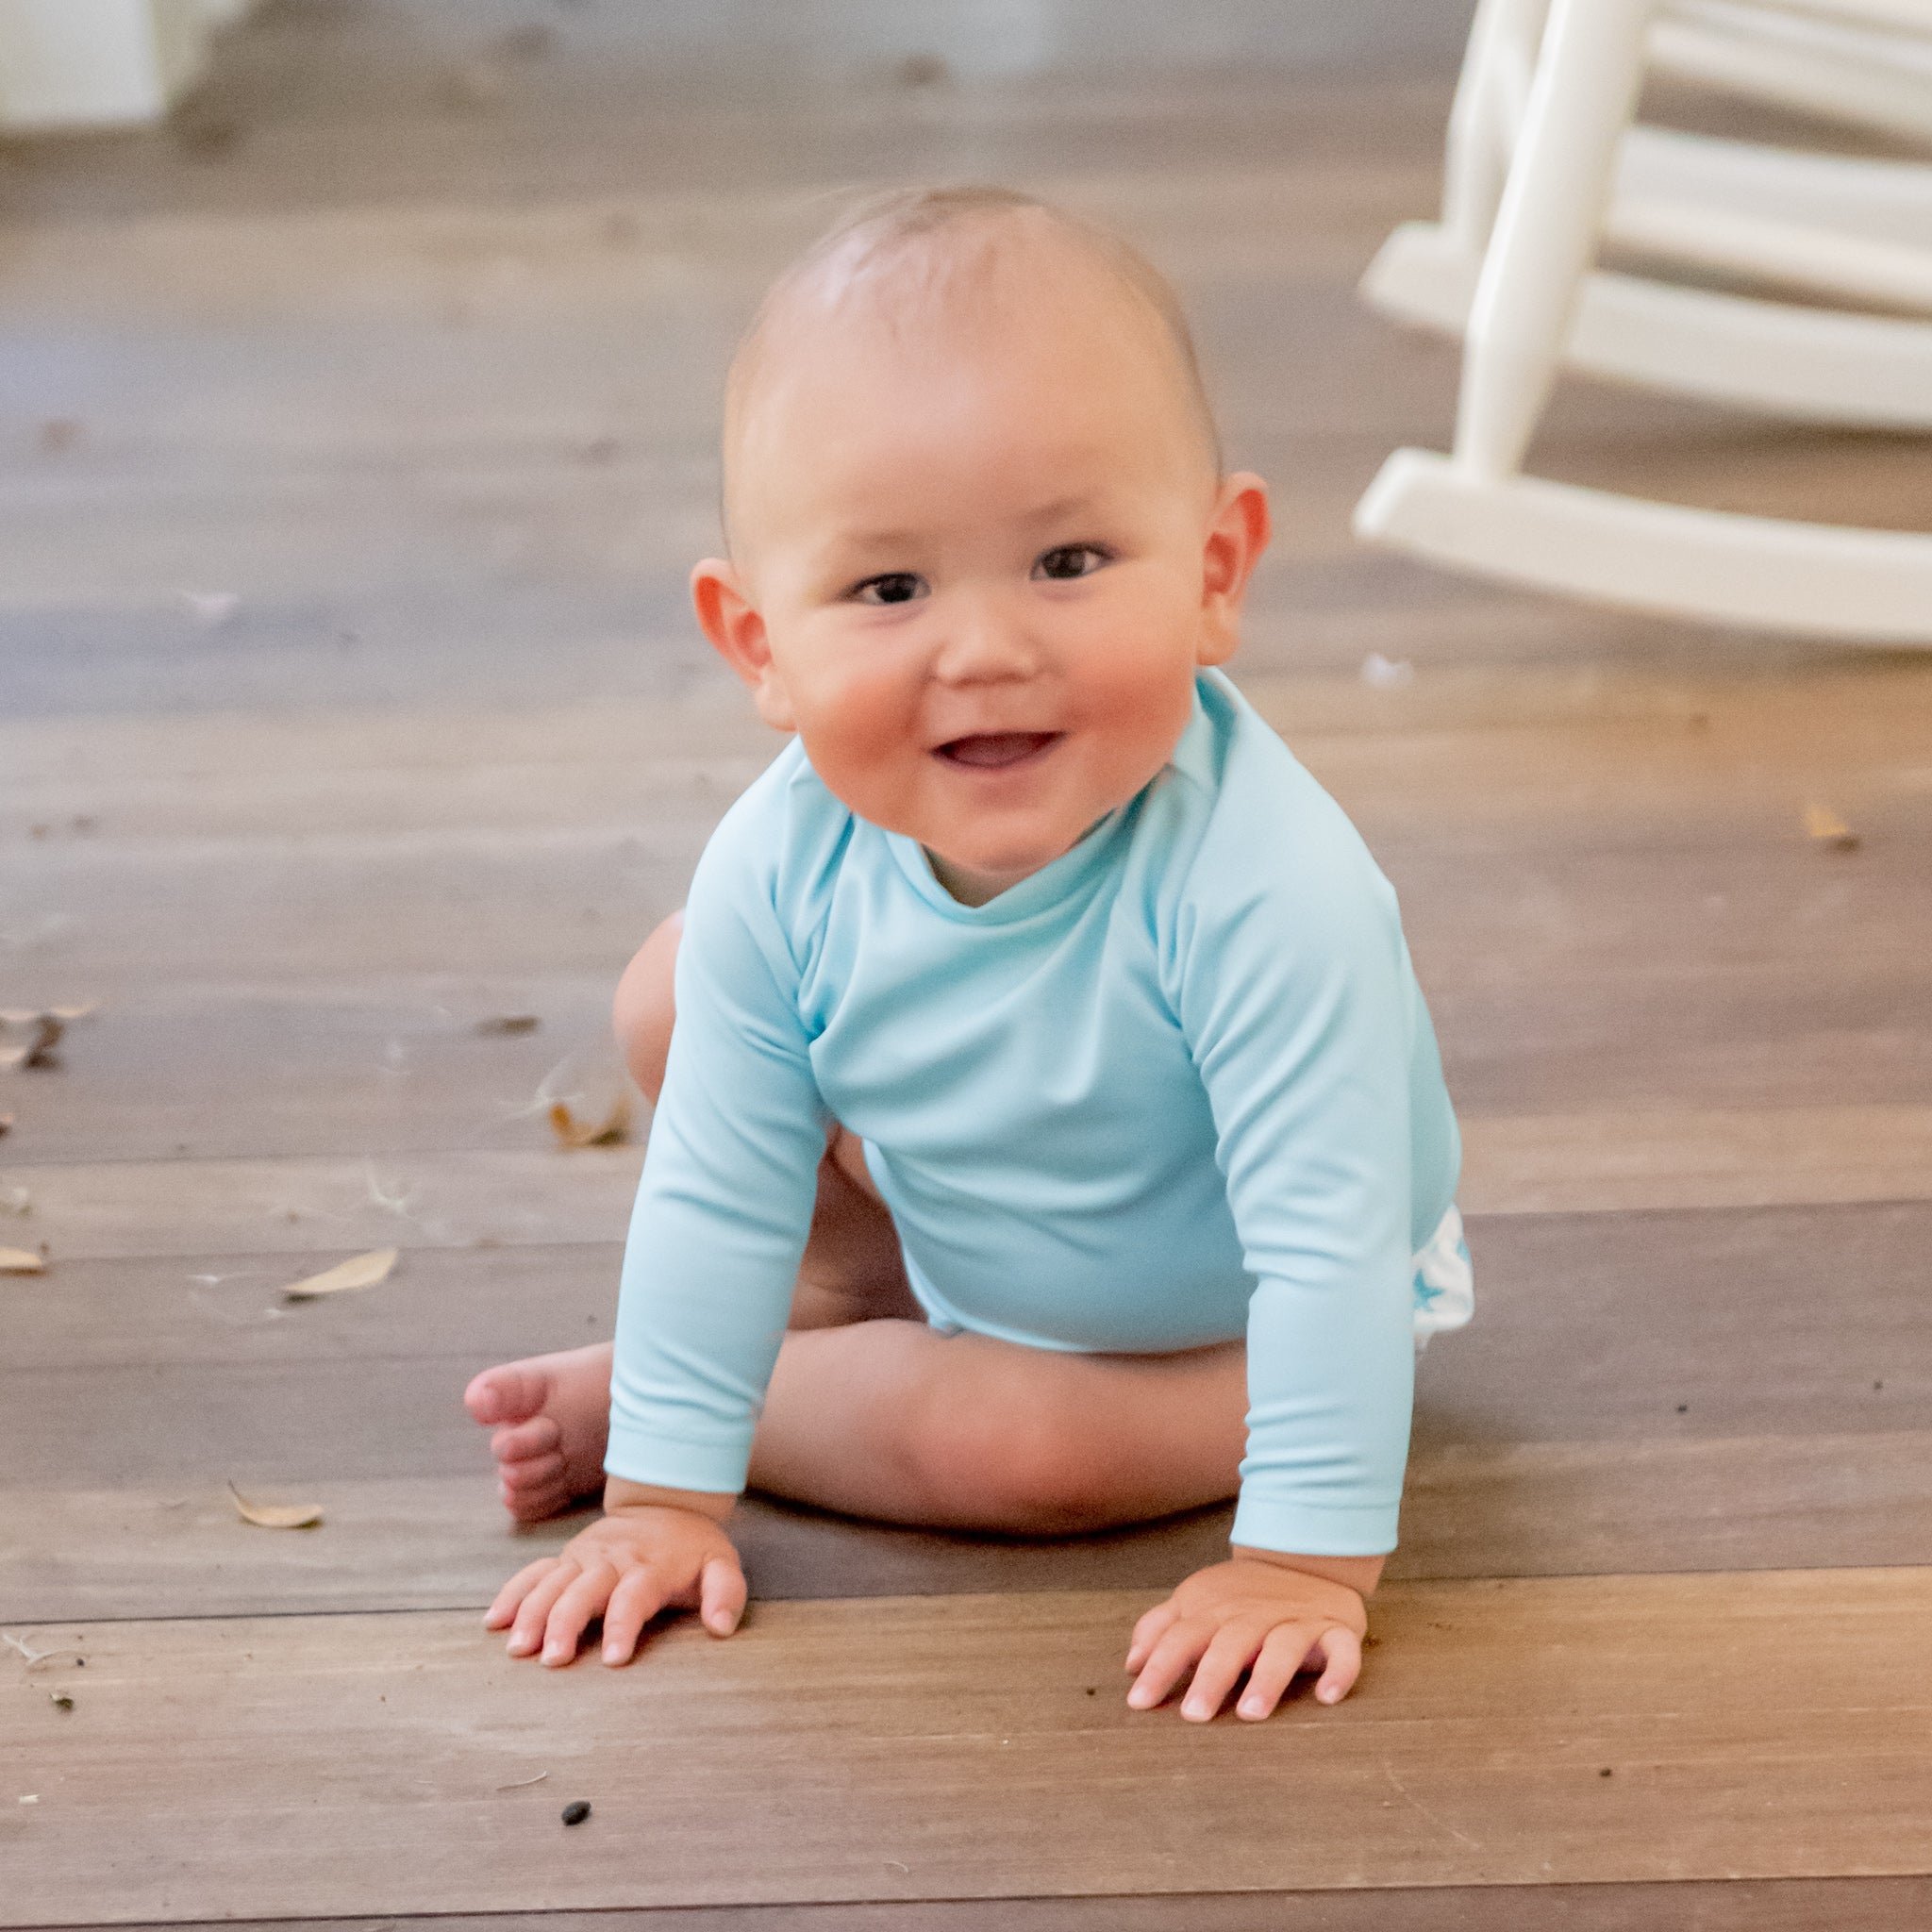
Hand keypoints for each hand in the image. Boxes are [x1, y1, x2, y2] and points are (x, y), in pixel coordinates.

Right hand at [485, 1503, 745, 1667]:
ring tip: (517, 1648)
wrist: (665, 1502)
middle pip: (583, 1590)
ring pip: (552, 1583)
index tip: (614, 1659)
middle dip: (565, 1623)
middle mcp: (613, 1559)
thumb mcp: (722, 1563)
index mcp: (651, 1564)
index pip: (634, 1596)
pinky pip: (535, 1572)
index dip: (623, 1625)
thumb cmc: (692, 1547)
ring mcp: (584, 1556)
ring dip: (532, 1613)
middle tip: (552, 1660)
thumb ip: (725, 1593)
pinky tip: (494, 1621)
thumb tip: (722, 1627)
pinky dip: (513, 1594)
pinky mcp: (567, 1557)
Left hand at [1124, 1552, 1370, 1720]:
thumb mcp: (1196, 1603)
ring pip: (1282, 1646)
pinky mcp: (1336, 1629)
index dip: (1159, 1667)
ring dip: (1268, 1678)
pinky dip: (1339, 1670)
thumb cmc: (1241, 1596)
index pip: (1181, 1637)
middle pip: (1229, 1644)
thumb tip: (1131, 1664)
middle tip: (1194, 1715)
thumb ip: (1161, 1629)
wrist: (1307, 1558)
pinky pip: (1342, 1649)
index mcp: (1214, 1612)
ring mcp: (1296, 1621)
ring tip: (1252, 1711)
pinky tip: (1328, 1696)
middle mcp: (1253, 1616)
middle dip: (1211, 1677)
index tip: (1139, 1701)